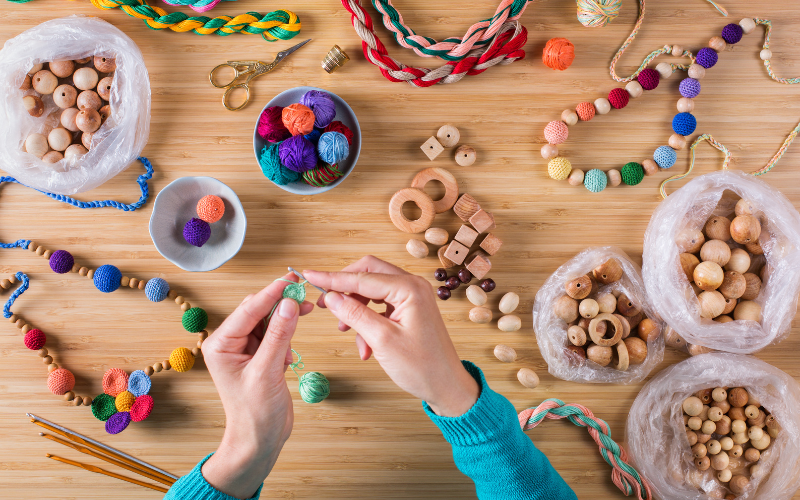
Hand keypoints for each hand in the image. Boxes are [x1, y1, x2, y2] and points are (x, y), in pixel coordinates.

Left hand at [199, 274, 313, 498]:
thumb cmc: (254, 413)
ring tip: (303, 320)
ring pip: (270, 321)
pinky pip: (276, 335)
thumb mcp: (267, 372)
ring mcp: (246, 350)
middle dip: (281, 304)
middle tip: (304, 295)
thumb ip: (278, 336)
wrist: (259, 440)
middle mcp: (230, 344)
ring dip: (286, 322)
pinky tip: (289, 356)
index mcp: (220, 345)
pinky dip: (287, 338)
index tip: (290, 280)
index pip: (248, 310)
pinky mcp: (261, 357)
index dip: (271, 293)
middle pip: (258, 311)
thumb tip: (290, 304)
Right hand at [303, 256, 478, 417]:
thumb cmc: (421, 366)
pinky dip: (367, 321)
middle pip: (367, 274)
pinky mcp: (409, 309)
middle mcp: (412, 286)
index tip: (309, 275)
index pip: (362, 276)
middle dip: (344, 289)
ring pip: (372, 290)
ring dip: (355, 308)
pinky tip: (365, 346)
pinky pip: (380, 306)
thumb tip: (331, 297)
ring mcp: (412, 297)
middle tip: (323, 303)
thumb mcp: (382, 340)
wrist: (446, 386)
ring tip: (346, 331)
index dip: (332, 278)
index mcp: (409, 288)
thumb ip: (354, 314)